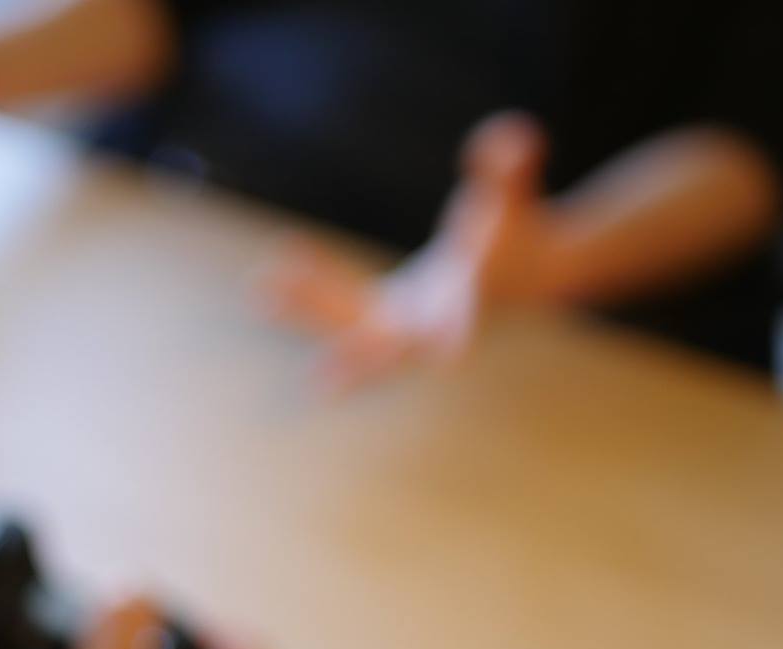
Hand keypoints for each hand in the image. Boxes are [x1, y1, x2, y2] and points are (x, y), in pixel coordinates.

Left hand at [262, 111, 561, 391]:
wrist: (523, 270)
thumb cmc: (519, 230)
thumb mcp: (516, 198)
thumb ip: (512, 167)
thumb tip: (517, 133)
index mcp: (470, 307)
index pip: (465, 325)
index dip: (459, 335)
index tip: (450, 362)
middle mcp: (430, 329)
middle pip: (387, 345)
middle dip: (353, 356)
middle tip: (319, 382)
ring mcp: (403, 328)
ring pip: (349, 324)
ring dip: (307, 307)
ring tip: (259, 292)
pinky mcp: (384, 318)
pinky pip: (340, 302)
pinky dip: (311, 283)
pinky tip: (278, 258)